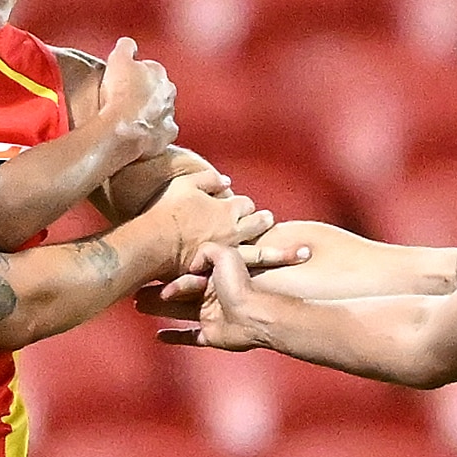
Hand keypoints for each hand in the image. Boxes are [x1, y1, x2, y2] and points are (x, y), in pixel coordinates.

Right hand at [96, 38, 176, 161]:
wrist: (120, 130)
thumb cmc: (119, 94)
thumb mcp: (117, 60)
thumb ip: (125, 48)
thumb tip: (128, 44)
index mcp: (158, 72)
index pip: (148, 68)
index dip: (134, 73)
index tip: (123, 80)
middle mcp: (169, 93)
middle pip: (157, 90)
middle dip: (145, 93)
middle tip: (124, 100)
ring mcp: (169, 116)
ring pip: (160, 112)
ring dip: (149, 114)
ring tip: (129, 120)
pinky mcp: (165, 137)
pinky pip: (160, 133)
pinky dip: (152, 134)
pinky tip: (138, 135)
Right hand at [136, 224, 313, 319]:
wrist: (255, 316)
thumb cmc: (240, 286)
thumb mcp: (225, 254)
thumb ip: (207, 250)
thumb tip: (191, 262)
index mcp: (212, 275)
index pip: (184, 274)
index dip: (166, 276)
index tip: (147, 274)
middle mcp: (209, 295)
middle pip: (177, 293)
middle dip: (156, 292)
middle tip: (135, 293)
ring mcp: (209, 316)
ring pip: (177, 312)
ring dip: (158, 310)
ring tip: (138, 307)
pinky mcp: (210, 335)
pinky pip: (188, 336)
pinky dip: (174, 337)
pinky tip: (159, 336)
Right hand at [147, 171, 269, 271]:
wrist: (156, 244)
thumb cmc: (167, 212)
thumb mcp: (185, 185)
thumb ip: (207, 180)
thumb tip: (226, 180)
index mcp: (226, 209)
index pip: (245, 204)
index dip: (244, 205)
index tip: (241, 206)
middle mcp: (233, 230)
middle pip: (258, 224)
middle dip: (264, 221)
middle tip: (270, 219)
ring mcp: (230, 253)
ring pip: (262, 252)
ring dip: (281, 252)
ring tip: (300, 254)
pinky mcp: (223, 271)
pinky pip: (246, 272)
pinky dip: (262, 272)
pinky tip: (273, 275)